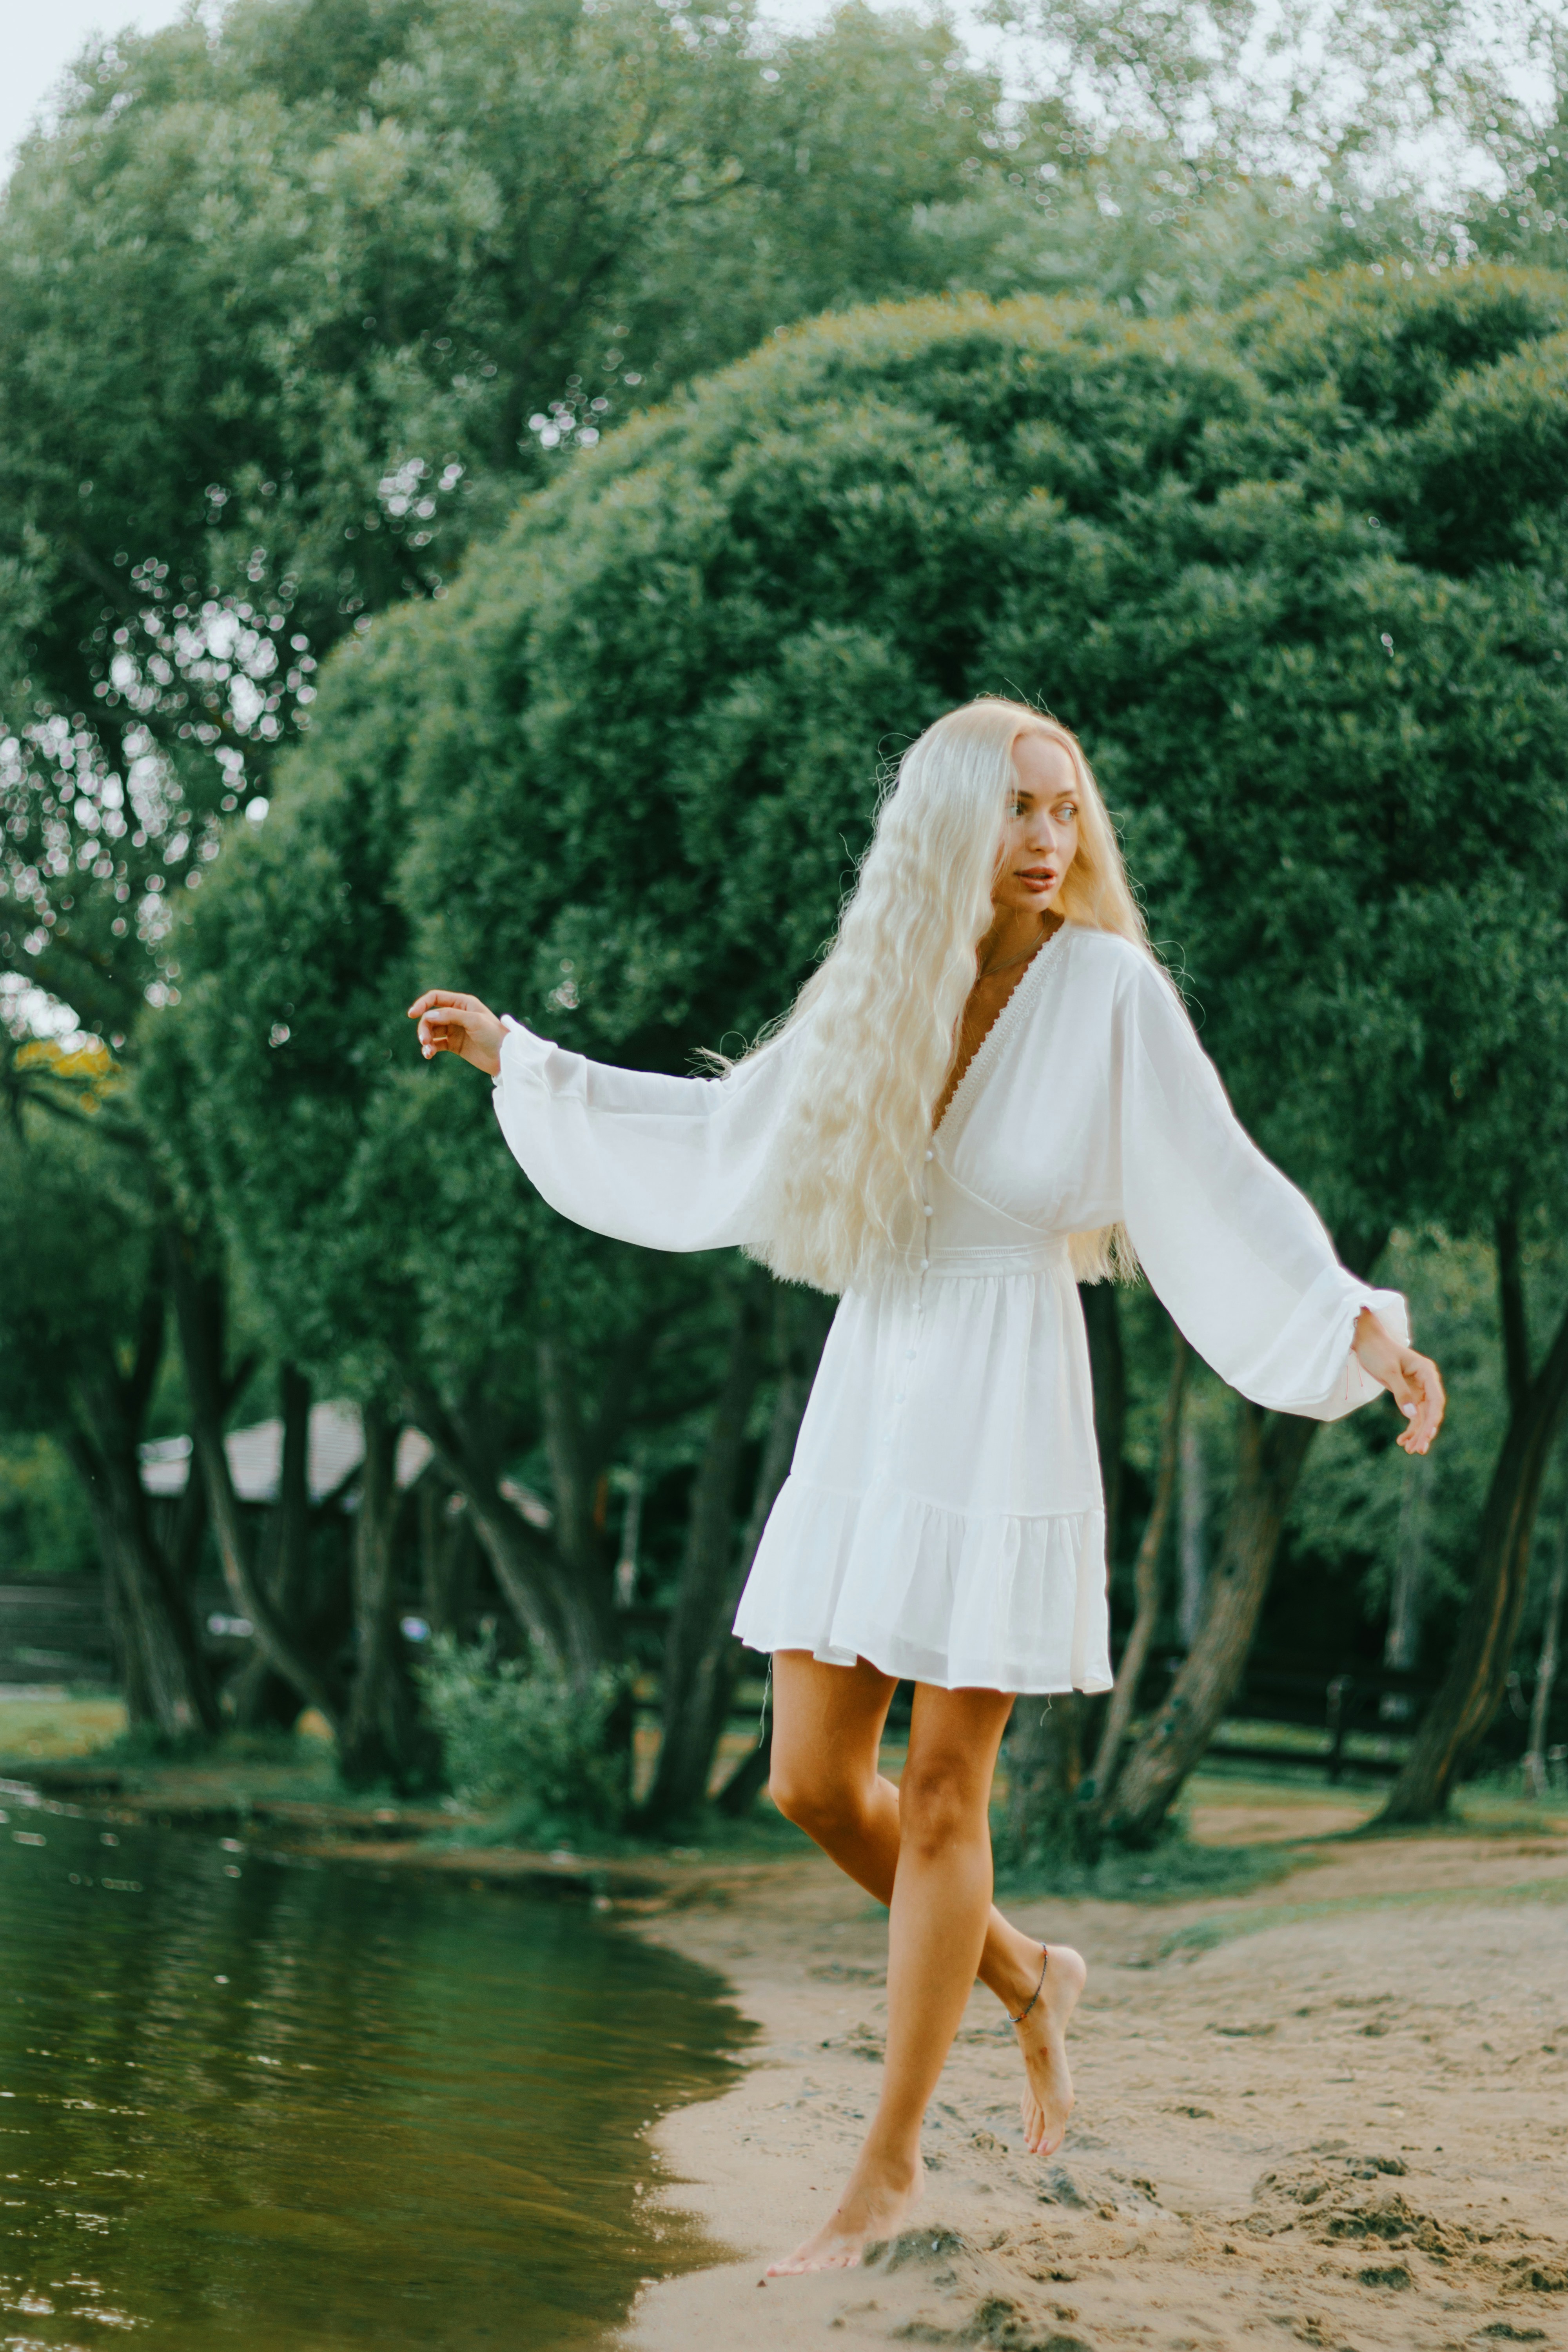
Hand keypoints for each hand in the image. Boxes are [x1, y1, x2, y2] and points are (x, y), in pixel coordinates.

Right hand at [407, 989, 504, 1076]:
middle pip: (430, 1016)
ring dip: (425, 1040)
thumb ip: (451, 1016)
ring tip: (428, 1051)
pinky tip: (429, 1055)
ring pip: (431, 1031)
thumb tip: (428, 1015)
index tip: (411, 1014)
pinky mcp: (454, 1045)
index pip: (435, 998)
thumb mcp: (474, 1021)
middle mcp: (457, 1014)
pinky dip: (430, 1049)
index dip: (422, 1004)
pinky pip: (436, 1044)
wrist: (505, 1058)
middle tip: (425, 1041)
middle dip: (424, 1028)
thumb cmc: (494, 1035)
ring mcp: (454, 1030)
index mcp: (462, 1003)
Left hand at [1352, 1309, 1444, 1454]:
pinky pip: (1413, 1415)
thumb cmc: (1377, 1351)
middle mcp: (1426, 1382)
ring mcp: (1419, 1389)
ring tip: (1409, 1450)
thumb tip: (1412, 1415)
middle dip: (1425, 1432)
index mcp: (1426, 1372)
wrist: (1365, 1341)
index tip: (1428, 1434)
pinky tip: (1401, 1441)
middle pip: (1431, 1411)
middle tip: (1418, 1450)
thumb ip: (1401, 1393)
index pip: (1436, 1400)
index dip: (1433, 1419)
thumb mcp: (1388, 1371)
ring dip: (1417, 1434)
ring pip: (1422, 1416)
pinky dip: (1409, 1428)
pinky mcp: (1409, 1394)